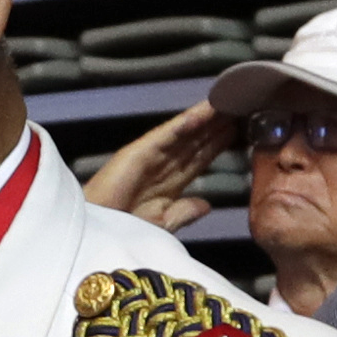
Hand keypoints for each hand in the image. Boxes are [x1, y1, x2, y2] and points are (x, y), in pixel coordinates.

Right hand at [78, 102, 234, 232]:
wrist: (91, 235)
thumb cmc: (120, 232)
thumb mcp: (162, 225)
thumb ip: (184, 212)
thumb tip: (206, 204)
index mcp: (168, 183)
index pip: (200, 158)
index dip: (220, 143)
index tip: (244, 130)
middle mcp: (161, 165)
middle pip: (196, 141)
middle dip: (219, 124)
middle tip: (244, 104)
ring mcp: (150, 156)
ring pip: (186, 133)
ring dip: (209, 117)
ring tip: (232, 100)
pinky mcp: (138, 152)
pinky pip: (167, 135)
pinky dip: (186, 123)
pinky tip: (205, 111)